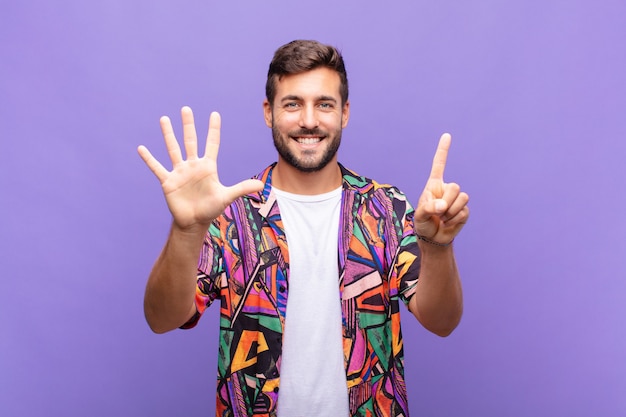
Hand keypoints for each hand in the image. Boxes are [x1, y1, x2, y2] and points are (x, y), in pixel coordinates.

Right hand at [137, 106, 263, 231]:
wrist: (194, 222)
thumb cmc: (210, 208)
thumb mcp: (227, 197)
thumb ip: (242, 188)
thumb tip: (261, 186)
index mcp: (208, 167)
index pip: (212, 144)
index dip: (213, 129)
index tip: (215, 114)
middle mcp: (193, 165)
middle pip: (190, 140)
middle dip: (188, 125)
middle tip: (186, 108)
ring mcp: (180, 172)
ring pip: (173, 149)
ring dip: (168, 134)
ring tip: (164, 119)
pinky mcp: (168, 181)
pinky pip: (157, 168)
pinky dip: (149, 159)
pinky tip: (141, 148)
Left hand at [414, 133, 468, 244]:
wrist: (433, 238)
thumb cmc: (423, 223)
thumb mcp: (420, 216)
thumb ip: (428, 208)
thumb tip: (443, 206)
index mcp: (434, 185)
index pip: (439, 165)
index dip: (443, 150)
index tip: (447, 135)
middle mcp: (446, 189)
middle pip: (455, 187)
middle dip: (447, 202)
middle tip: (439, 212)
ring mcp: (457, 199)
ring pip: (462, 198)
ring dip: (451, 212)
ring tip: (442, 219)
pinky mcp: (464, 210)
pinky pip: (464, 212)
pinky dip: (454, 220)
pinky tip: (448, 223)